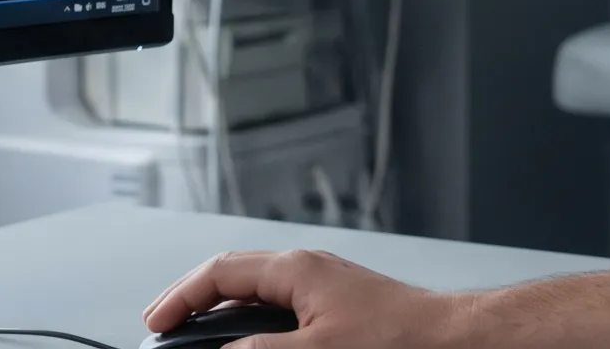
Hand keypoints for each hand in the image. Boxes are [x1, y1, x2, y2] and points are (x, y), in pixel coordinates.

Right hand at [144, 249, 469, 346]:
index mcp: (296, 268)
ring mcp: (324, 284)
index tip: (157, 323)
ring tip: (201, 335)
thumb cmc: (400, 338)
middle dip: (195, 301)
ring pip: (257, 290)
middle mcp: (308, 268)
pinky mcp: (339, 303)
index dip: (181, 298)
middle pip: (234, 275)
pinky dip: (254, 319)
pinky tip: (252, 341)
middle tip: (167, 326)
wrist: (453, 339)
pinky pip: (281, 304)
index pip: (219, 273)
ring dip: (225, 311)